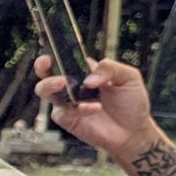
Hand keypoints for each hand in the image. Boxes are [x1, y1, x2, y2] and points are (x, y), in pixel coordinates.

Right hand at [34, 54, 156, 159]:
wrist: (133, 130)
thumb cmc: (132, 102)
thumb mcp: (129, 77)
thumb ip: (110, 69)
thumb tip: (88, 80)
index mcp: (85, 70)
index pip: (66, 56)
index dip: (55, 50)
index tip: (50, 45)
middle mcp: (72, 84)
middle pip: (46, 72)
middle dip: (42, 66)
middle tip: (45, 63)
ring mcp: (67, 101)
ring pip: (44, 90)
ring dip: (49, 85)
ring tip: (62, 83)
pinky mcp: (67, 119)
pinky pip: (63, 111)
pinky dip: (79, 108)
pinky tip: (95, 108)